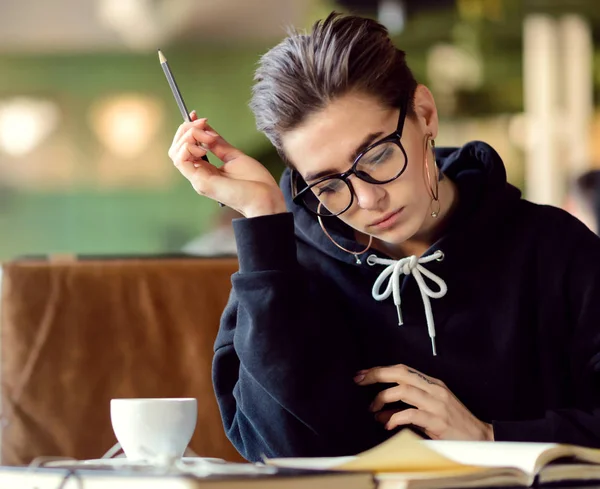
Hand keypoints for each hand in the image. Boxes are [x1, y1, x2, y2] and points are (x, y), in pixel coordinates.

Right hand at [168, 111, 286, 217]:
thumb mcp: (234, 156)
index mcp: (207, 170)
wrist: (265, 198)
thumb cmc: (255, 182)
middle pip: (177, 149)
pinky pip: (181, 161)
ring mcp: (198, 179)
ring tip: (205, 134)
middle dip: (186, 130)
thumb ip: (218, 144)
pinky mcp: (200, 182)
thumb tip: (206, 128)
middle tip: (202, 122)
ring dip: (187, 136)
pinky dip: (187, 147)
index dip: (188, 130)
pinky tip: (203, 145)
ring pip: (176, 153)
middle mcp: (199, 175)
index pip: (186, 148)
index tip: (196, 115)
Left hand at [354, 365, 493, 440]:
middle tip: (360, 381)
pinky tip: (388, 424)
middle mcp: (434, 390)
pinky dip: (395, 417)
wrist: (480, 438)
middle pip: (401, 374)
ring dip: (383, 398)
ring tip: (373, 408)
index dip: (381, 370)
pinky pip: (412, 414)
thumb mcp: (429, 410)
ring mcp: (437, 404)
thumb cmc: (454, 424)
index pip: (403, 370)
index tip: (363, 374)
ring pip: (404, 390)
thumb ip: (405, 407)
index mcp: (432, 384)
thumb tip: (380, 411)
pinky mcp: (438, 421)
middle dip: (377, 375)